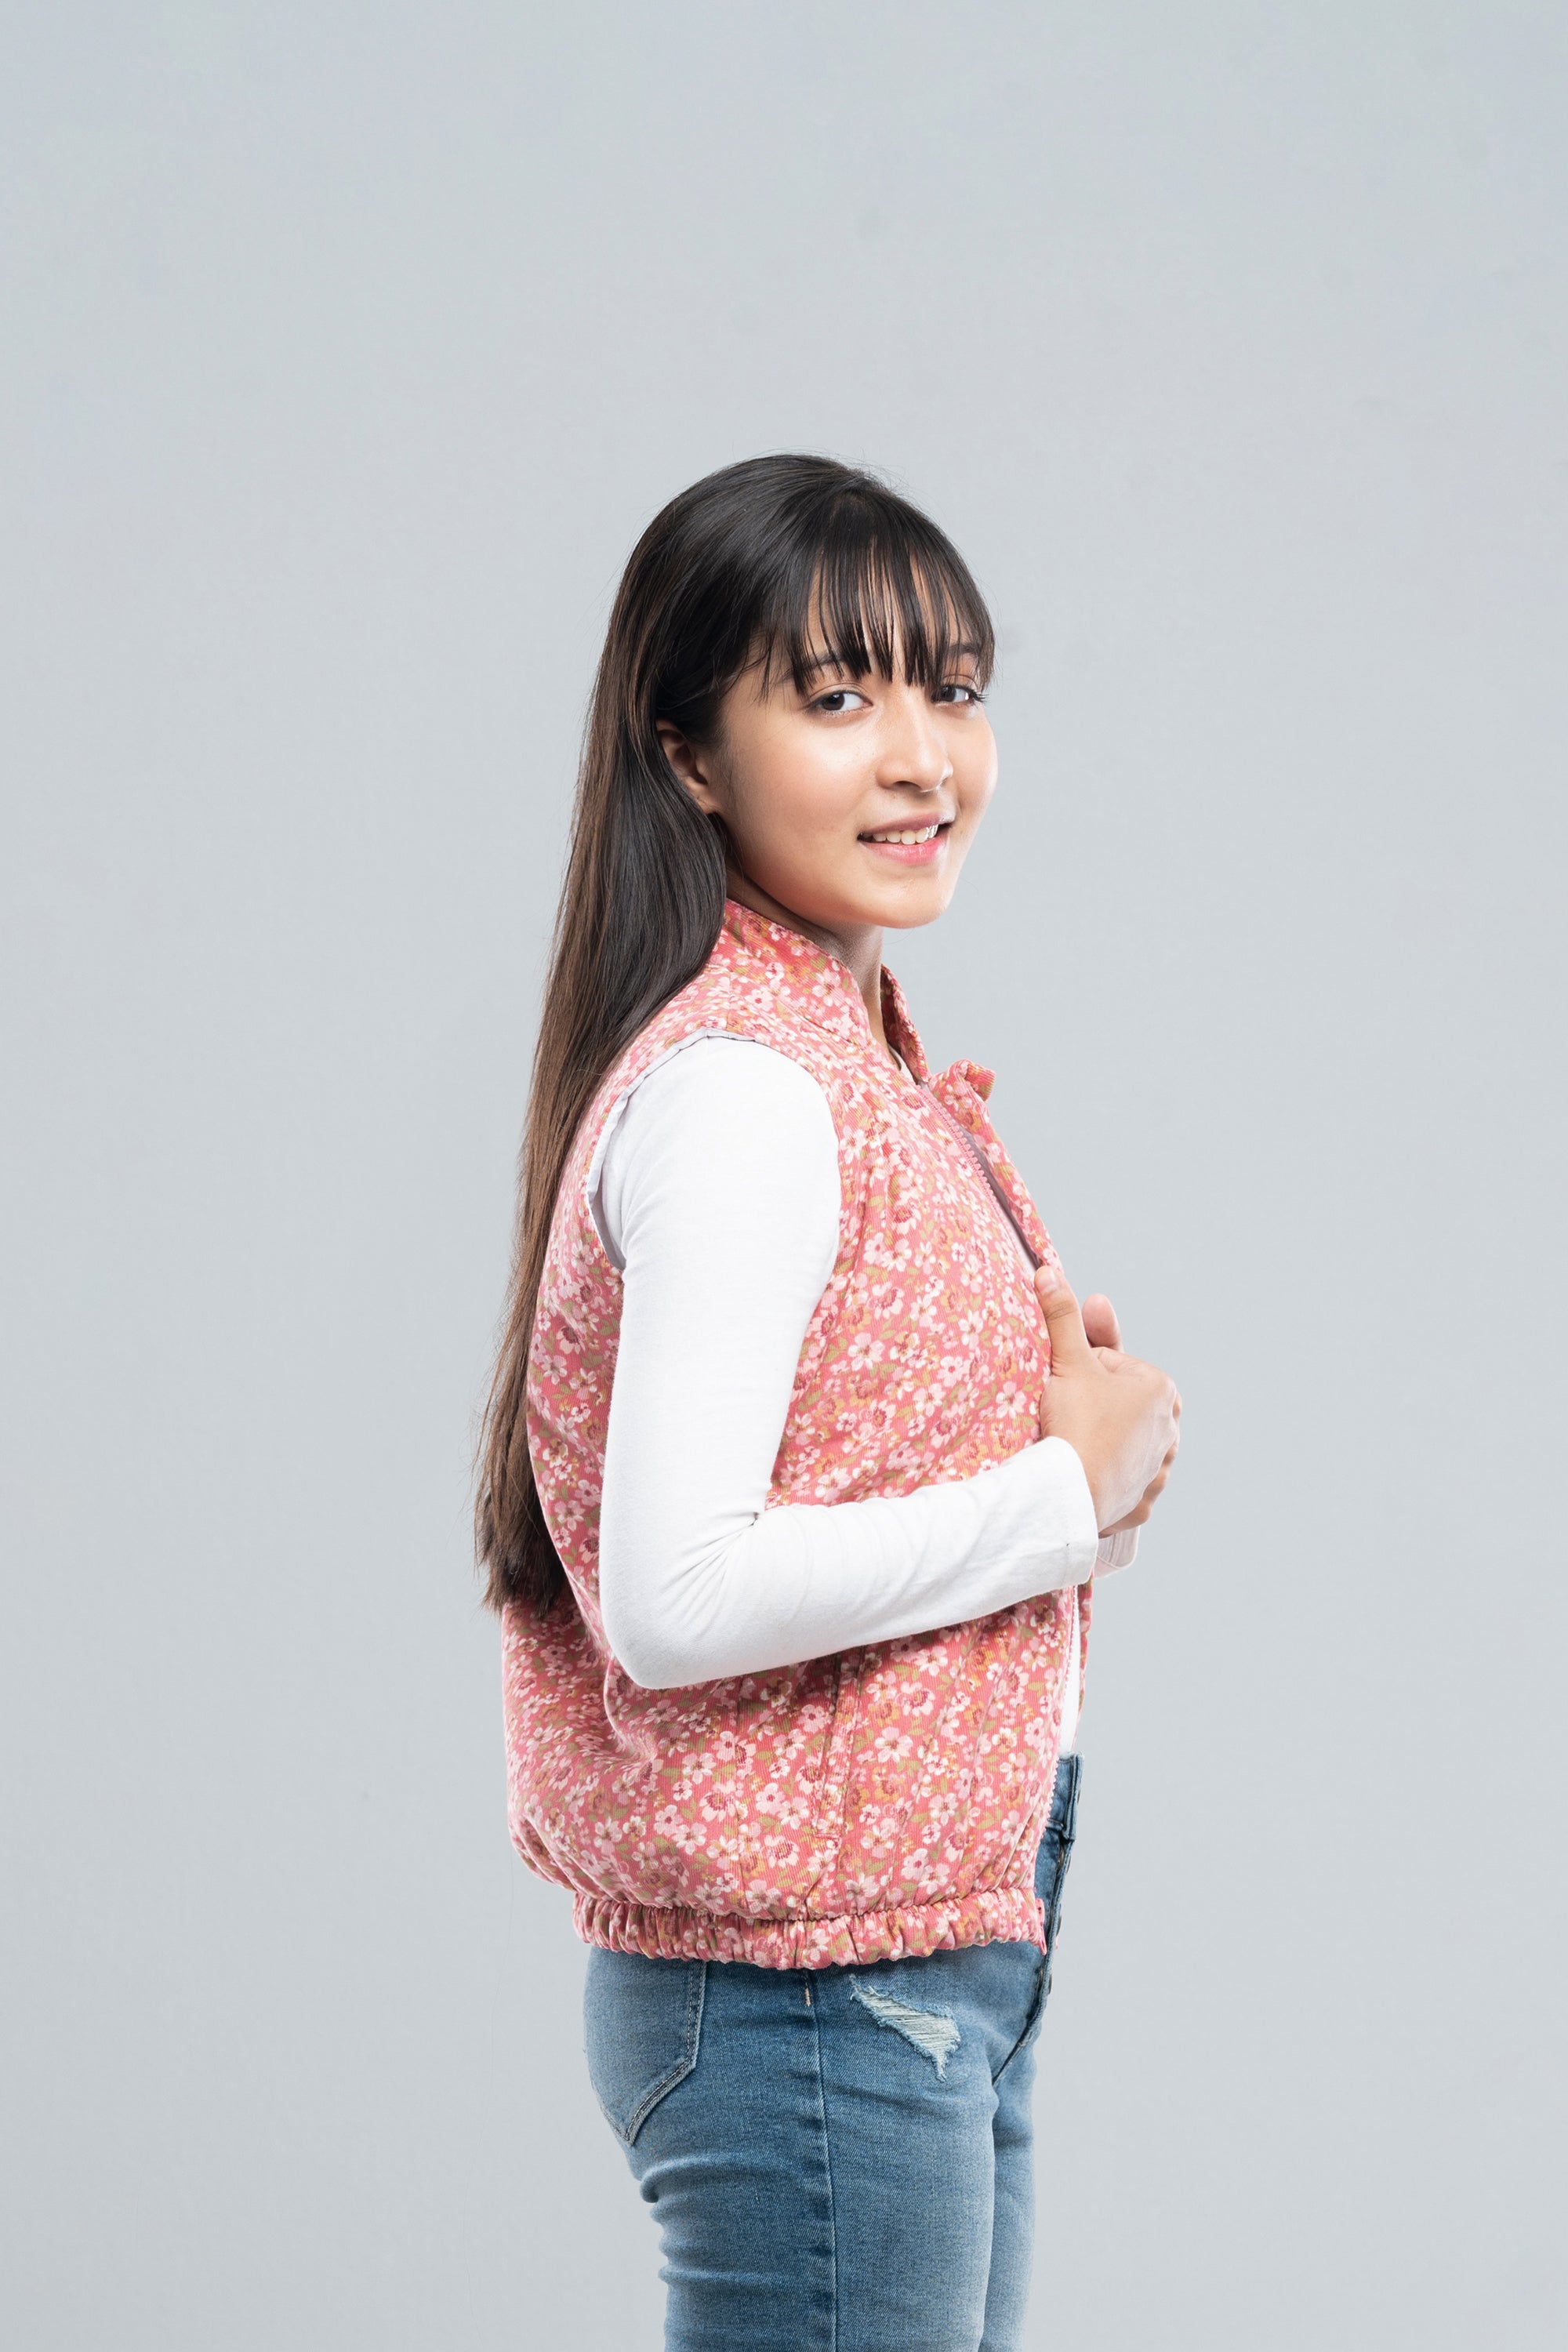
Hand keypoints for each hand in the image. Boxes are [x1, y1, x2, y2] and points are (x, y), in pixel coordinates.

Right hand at [1034, 1265, 1181, 1533]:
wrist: (1071, 1490)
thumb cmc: (1076, 1420)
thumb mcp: (1068, 1360)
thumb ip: (1062, 1315)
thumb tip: (1049, 1272)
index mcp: (1160, 1389)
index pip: (1111, 1365)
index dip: (1080, 1369)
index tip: (1064, 1382)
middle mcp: (1169, 1429)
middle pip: (1119, 1404)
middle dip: (1096, 1402)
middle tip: (1067, 1412)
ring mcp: (1159, 1469)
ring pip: (1124, 1444)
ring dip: (1104, 1441)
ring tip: (1075, 1443)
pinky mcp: (1143, 1502)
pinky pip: (1122, 1483)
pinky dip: (1105, 1480)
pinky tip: (1085, 1476)